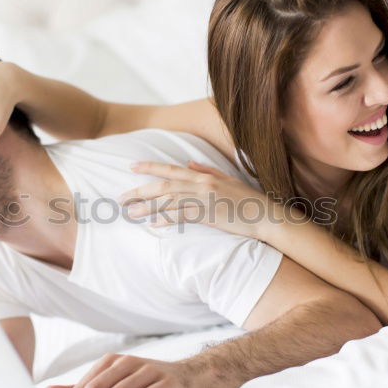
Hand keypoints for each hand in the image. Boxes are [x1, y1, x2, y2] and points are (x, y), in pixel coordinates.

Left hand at [119, 160, 286, 238]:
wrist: (267, 216)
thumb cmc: (248, 200)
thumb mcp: (227, 180)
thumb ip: (207, 170)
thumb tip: (189, 163)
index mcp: (204, 176)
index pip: (171, 169)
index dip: (150, 167)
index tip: (131, 167)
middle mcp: (202, 184)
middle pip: (164, 185)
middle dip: (140, 191)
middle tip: (120, 198)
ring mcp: (206, 199)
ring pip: (169, 200)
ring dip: (147, 207)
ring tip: (130, 213)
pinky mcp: (211, 215)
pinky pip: (184, 216)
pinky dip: (167, 219)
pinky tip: (153, 224)